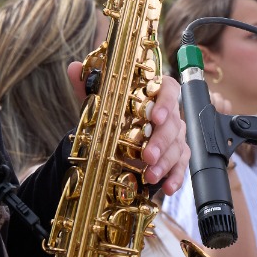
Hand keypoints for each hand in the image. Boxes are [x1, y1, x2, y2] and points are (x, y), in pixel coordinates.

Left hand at [64, 66, 189, 192]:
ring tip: (150, 176)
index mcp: (154, 93)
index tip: (155, 116)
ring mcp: (174, 135)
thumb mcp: (100, 101)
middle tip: (147, 155)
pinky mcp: (175, 155)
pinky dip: (176, 177)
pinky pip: (181, 165)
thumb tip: (74, 68)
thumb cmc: (114, 114)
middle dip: (161, 141)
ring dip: (165, 162)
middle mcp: (168, 113)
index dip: (166, 102)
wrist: (116, 138)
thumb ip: (88, 85)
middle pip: (173, 123)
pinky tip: (167, 187)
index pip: (168, 89)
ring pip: (178, 146)